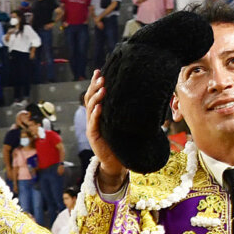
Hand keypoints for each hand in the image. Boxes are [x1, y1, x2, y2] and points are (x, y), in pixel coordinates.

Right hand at [83, 72, 127, 190]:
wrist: (116, 161)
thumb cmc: (122, 141)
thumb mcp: (124, 123)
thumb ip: (126, 111)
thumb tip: (144, 94)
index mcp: (99, 113)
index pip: (94, 95)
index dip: (95, 83)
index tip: (99, 71)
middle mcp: (93, 118)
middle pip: (90, 98)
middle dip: (94, 86)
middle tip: (101, 76)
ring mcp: (91, 127)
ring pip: (90, 108)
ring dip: (96, 97)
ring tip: (102, 88)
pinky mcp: (93, 136)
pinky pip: (93, 123)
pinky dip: (96, 114)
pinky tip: (99, 107)